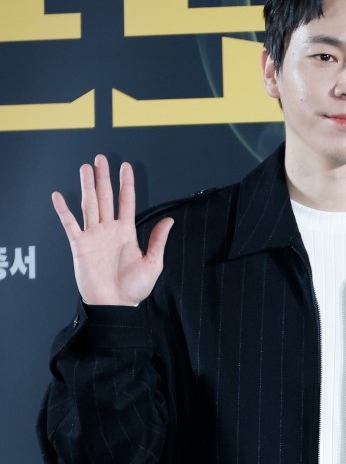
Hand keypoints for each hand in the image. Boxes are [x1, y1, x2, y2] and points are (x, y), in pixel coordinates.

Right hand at [52, 154, 172, 305]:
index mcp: (126, 233)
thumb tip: (169, 220)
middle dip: (103, 178)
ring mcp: (93, 236)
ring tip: (85, 168)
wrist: (116, 305)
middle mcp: (109, 231)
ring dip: (87, 186)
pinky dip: (63, 210)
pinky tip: (59, 196)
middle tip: (100, 158)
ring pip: (90, 205)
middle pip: (105, 198)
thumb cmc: (134, 289)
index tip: (126, 166)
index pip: (126, 202)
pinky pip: (70, 224)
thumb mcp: (153, 263)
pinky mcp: (80, 245)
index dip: (126, 184)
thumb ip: (158, 240)